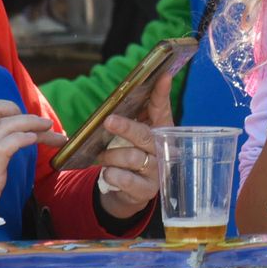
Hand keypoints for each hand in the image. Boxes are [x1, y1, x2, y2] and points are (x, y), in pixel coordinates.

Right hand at [0, 99, 65, 214]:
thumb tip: (3, 158)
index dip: (11, 109)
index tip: (29, 122)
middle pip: (1, 112)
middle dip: (28, 115)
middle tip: (47, 127)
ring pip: (6, 124)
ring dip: (33, 124)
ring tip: (51, 131)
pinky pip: (4, 146)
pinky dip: (21, 139)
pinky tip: (33, 140)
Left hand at [95, 71, 174, 220]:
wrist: (129, 192)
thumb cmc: (130, 154)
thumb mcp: (131, 137)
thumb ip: (128, 119)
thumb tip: (112, 106)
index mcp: (160, 130)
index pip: (162, 108)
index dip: (162, 92)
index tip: (164, 75)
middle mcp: (163, 149)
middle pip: (145, 135)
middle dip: (125, 127)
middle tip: (108, 121)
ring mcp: (157, 170)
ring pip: (130, 157)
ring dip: (110, 156)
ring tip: (101, 157)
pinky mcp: (147, 190)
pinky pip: (124, 179)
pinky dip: (111, 175)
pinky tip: (108, 174)